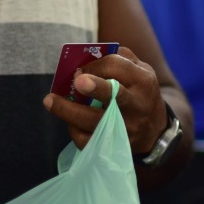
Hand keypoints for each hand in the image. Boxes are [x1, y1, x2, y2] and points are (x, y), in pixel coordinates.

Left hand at [42, 46, 166, 153]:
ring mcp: (126, 128)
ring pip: (94, 120)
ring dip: (68, 110)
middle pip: (115, 95)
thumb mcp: (140, 71)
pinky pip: (88, 139)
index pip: (116, 67)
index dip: (94, 65)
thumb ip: (119, 58)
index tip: (81, 69)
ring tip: (49, 100)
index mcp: (143, 81)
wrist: (154, 131)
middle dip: (95, 87)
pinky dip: (74, 129)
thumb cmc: (139, 93)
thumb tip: (86, 57)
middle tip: (77, 80)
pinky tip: (69, 121)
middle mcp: (137, 105)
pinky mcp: (114, 146)